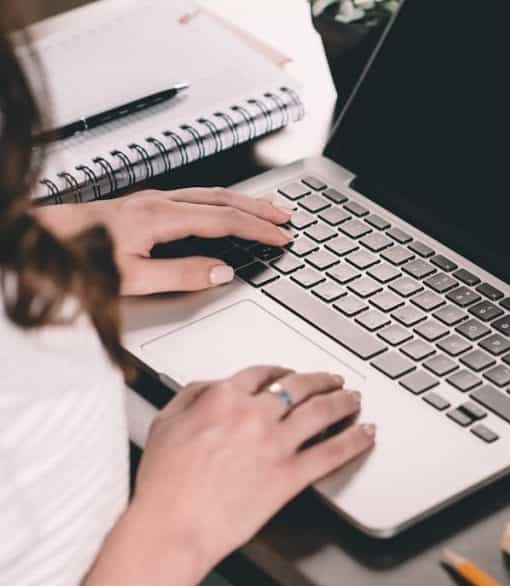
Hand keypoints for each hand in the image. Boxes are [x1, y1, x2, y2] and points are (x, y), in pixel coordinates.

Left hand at [35, 187, 291, 294]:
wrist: (34, 240)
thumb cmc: (75, 260)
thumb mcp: (131, 279)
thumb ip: (180, 275)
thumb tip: (221, 271)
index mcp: (160, 218)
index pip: (223, 220)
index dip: (257, 230)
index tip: (281, 238)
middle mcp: (157, 203)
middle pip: (222, 199)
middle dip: (259, 209)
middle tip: (287, 218)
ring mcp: (149, 201)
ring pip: (209, 194)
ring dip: (242, 203)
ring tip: (265, 211)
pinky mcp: (141, 205)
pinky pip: (194, 197)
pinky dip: (220, 203)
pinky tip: (222, 210)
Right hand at [131, 367, 373, 584]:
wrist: (169, 526)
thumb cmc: (161, 485)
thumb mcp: (164, 425)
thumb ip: (191, 397)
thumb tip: (210, 387)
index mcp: (222, 398)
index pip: (263, 374)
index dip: (282, 371)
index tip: (290, 373)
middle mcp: (253, 415)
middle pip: (299, 386)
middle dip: (322, 380)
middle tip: (334, 380)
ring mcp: (275, 444)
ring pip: (321, 412)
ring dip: (344, 401)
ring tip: (354, 400)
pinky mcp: (290, 475)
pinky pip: (332, 451)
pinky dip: (354, 440)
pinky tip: (366, 433)